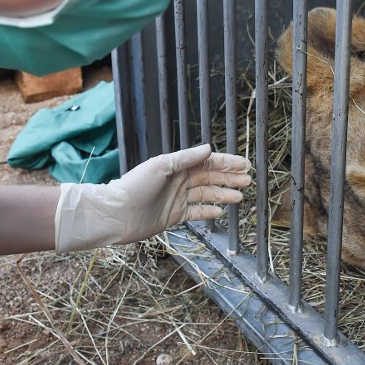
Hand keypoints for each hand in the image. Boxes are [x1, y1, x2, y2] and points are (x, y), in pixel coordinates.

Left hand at [54, 144, 251, 252]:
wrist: (116, 214)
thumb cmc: (135, 186)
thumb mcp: (161, 166)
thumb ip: (185, 158)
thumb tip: (208, 148)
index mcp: (176, 166)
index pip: (206, 162)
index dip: (226, 163)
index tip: (244, 165)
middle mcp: (179, 181)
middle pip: (209, 178)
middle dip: (229, 178)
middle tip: (248, 180)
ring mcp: (177, 199)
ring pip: (206, 195)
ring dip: (223, 194)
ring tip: (240, 196)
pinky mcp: (174, 216)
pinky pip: (196, 212)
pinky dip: (208, 211)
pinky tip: (221, 211)